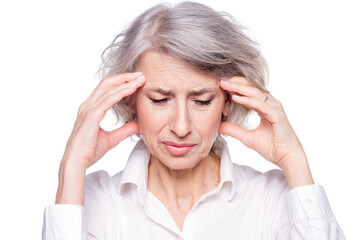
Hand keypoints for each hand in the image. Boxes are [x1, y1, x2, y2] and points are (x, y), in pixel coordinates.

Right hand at [56, 72, 145, 203]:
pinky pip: (108, 100)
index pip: (107, 89)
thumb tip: (138, 125)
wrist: (77, 162)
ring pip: (108, 89)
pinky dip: (121, 92)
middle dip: (125, 77)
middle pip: (107, 83)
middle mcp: (88, 106)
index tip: (137, 81)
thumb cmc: (90, 151)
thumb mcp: (112, 139)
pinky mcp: (91, 116)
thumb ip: (124, 130)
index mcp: (91, 109)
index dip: (121, 83)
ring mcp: (88, 109)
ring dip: (126, 82)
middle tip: (140, 75)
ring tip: (140, 79)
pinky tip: (132, 89)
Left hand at [218, 76, 306, 168]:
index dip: (235, 87)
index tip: (221, 85)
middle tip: (221, 80)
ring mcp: (275, 109)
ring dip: (239, 88)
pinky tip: (235, 97)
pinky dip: (248, 100)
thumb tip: (219, 126)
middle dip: (236, 83)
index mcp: (264, 108)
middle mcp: (270, 105)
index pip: (249, 93)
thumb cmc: (272, 148)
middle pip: (252, 88)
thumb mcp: (247, 138)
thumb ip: (234, 130)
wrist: (287, 158)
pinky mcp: (277, 116)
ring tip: (225, 84)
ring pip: (255, 93)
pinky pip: (260, 105)